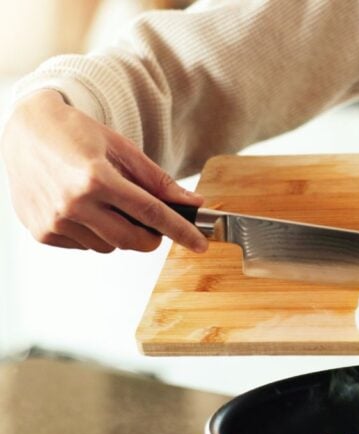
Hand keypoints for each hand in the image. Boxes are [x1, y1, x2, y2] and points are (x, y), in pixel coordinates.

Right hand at [1, 90, 207, 252]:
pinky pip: (84, 246)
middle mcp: (73, 204)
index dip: (180, 231)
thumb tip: (192, 202)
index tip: (200, 244)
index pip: (151, 214)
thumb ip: (158, 181)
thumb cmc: (75, 134)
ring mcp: (55, 221)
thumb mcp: (122, 149)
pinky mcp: (43, 232)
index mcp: (97, 179)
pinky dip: (94, 234)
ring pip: (108, 246)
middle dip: (151, 237)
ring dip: (119, 232)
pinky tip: (85, 209)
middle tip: (153, 222)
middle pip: (132, 240)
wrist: (26, 130)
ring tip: (107, 203)